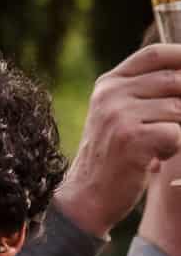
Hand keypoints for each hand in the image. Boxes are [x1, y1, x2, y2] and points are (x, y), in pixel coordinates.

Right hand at [53, 44, 180, 238]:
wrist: (85, 200)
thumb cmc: (110, 159)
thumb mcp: (117, 116)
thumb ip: (143, 92)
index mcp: (108, 84)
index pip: (154, 55)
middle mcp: (111, 95)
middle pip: (173, 80)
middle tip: (176, 122)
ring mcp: (119, 116)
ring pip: (178, 108)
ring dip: (177, 129)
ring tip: (159, 146)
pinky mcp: (131, 139)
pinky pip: (175, 133)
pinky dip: (173, 148)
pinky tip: (154, 160)